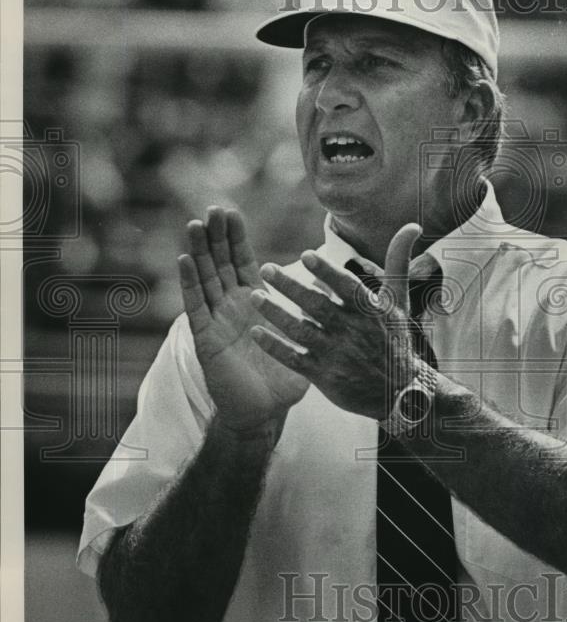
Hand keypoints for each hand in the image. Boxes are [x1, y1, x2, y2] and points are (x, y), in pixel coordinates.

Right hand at [178, 206, 308, 435]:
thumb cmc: (283, 377)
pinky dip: (189, 284)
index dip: (235, 238)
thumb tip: (329, 281)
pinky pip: (196, 307)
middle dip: (215, 236)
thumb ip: (310, 308)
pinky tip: (183, 261)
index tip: (230, 212)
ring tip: (193, 224)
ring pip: (205, 279)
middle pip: (220, 264)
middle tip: (211, 208)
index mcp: (254, 302)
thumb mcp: (302, 335)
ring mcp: (216, 321)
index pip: (242, 262)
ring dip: (198, 252)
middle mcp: (231, 307)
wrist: (265, 413)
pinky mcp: (206, 338)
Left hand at [250, 223, 422, 419]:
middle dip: (290, 287)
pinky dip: (274, 347)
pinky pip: (294, 359)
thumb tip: (412, 225)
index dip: (327, 273)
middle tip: (266, 269)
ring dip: (276, 313)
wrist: (399, 392)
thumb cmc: (395, 338)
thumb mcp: (399, 301)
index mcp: (371, 311)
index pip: (347, 288)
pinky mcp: (324, 376)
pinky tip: (256, 332)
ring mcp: (337, 354)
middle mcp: (353, 331)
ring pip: (301, 331)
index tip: (306, 256)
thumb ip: (398, 261)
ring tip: (254, 296)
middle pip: (317, 306)